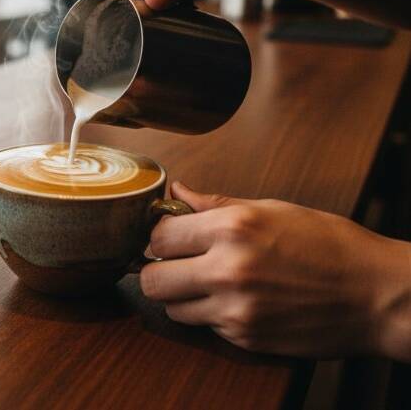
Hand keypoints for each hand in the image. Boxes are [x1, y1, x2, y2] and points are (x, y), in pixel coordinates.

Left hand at [140, 182, 410, 358]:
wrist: (376, 295)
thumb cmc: (330, 244)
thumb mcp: (272, 209)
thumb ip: (216, 203)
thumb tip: (177, 192)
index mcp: (231, 228)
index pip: (158, 237)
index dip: (161, 236)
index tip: (170, 237)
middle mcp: (226, 269)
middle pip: (152, 279)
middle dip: (159, 270)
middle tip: (176, 264)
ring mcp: (234, 309)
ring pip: (172, 308)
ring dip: (181, 297)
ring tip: (208, 284)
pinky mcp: (245, 337)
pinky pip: (205, 326)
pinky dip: (212, 315)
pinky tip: (238, 301)